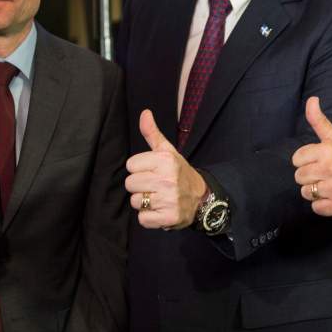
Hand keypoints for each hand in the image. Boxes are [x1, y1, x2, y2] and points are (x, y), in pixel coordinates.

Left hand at [124, 110, 205, 229]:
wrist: (201, 197)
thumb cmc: (179, 172)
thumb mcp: (167, 151)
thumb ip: (152, 133)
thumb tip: (144, 113)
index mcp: (165, 160)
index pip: (130, 165)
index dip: (139, 169)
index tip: (152, 171)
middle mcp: (167, 179)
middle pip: (130, 184)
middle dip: (140, 186)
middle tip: (154, 185)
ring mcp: (169, 199)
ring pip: (135, 201)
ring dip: (144, 202)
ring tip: (158, 197)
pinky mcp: (169, 218)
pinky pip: (143, 219)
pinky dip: (149, 217)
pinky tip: (160, 210)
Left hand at [291, 97, 331, 216]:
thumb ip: (319, 120)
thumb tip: (311, 99)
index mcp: (327, 150)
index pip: (296, 159)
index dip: (305, 160)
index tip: (318, 160)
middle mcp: (331, 169)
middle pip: (299, 176)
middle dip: (309, 176)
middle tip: (324, 174)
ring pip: (306, 192)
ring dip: (315, 191)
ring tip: (329, 185)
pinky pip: (316, 208)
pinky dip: (322, 205)